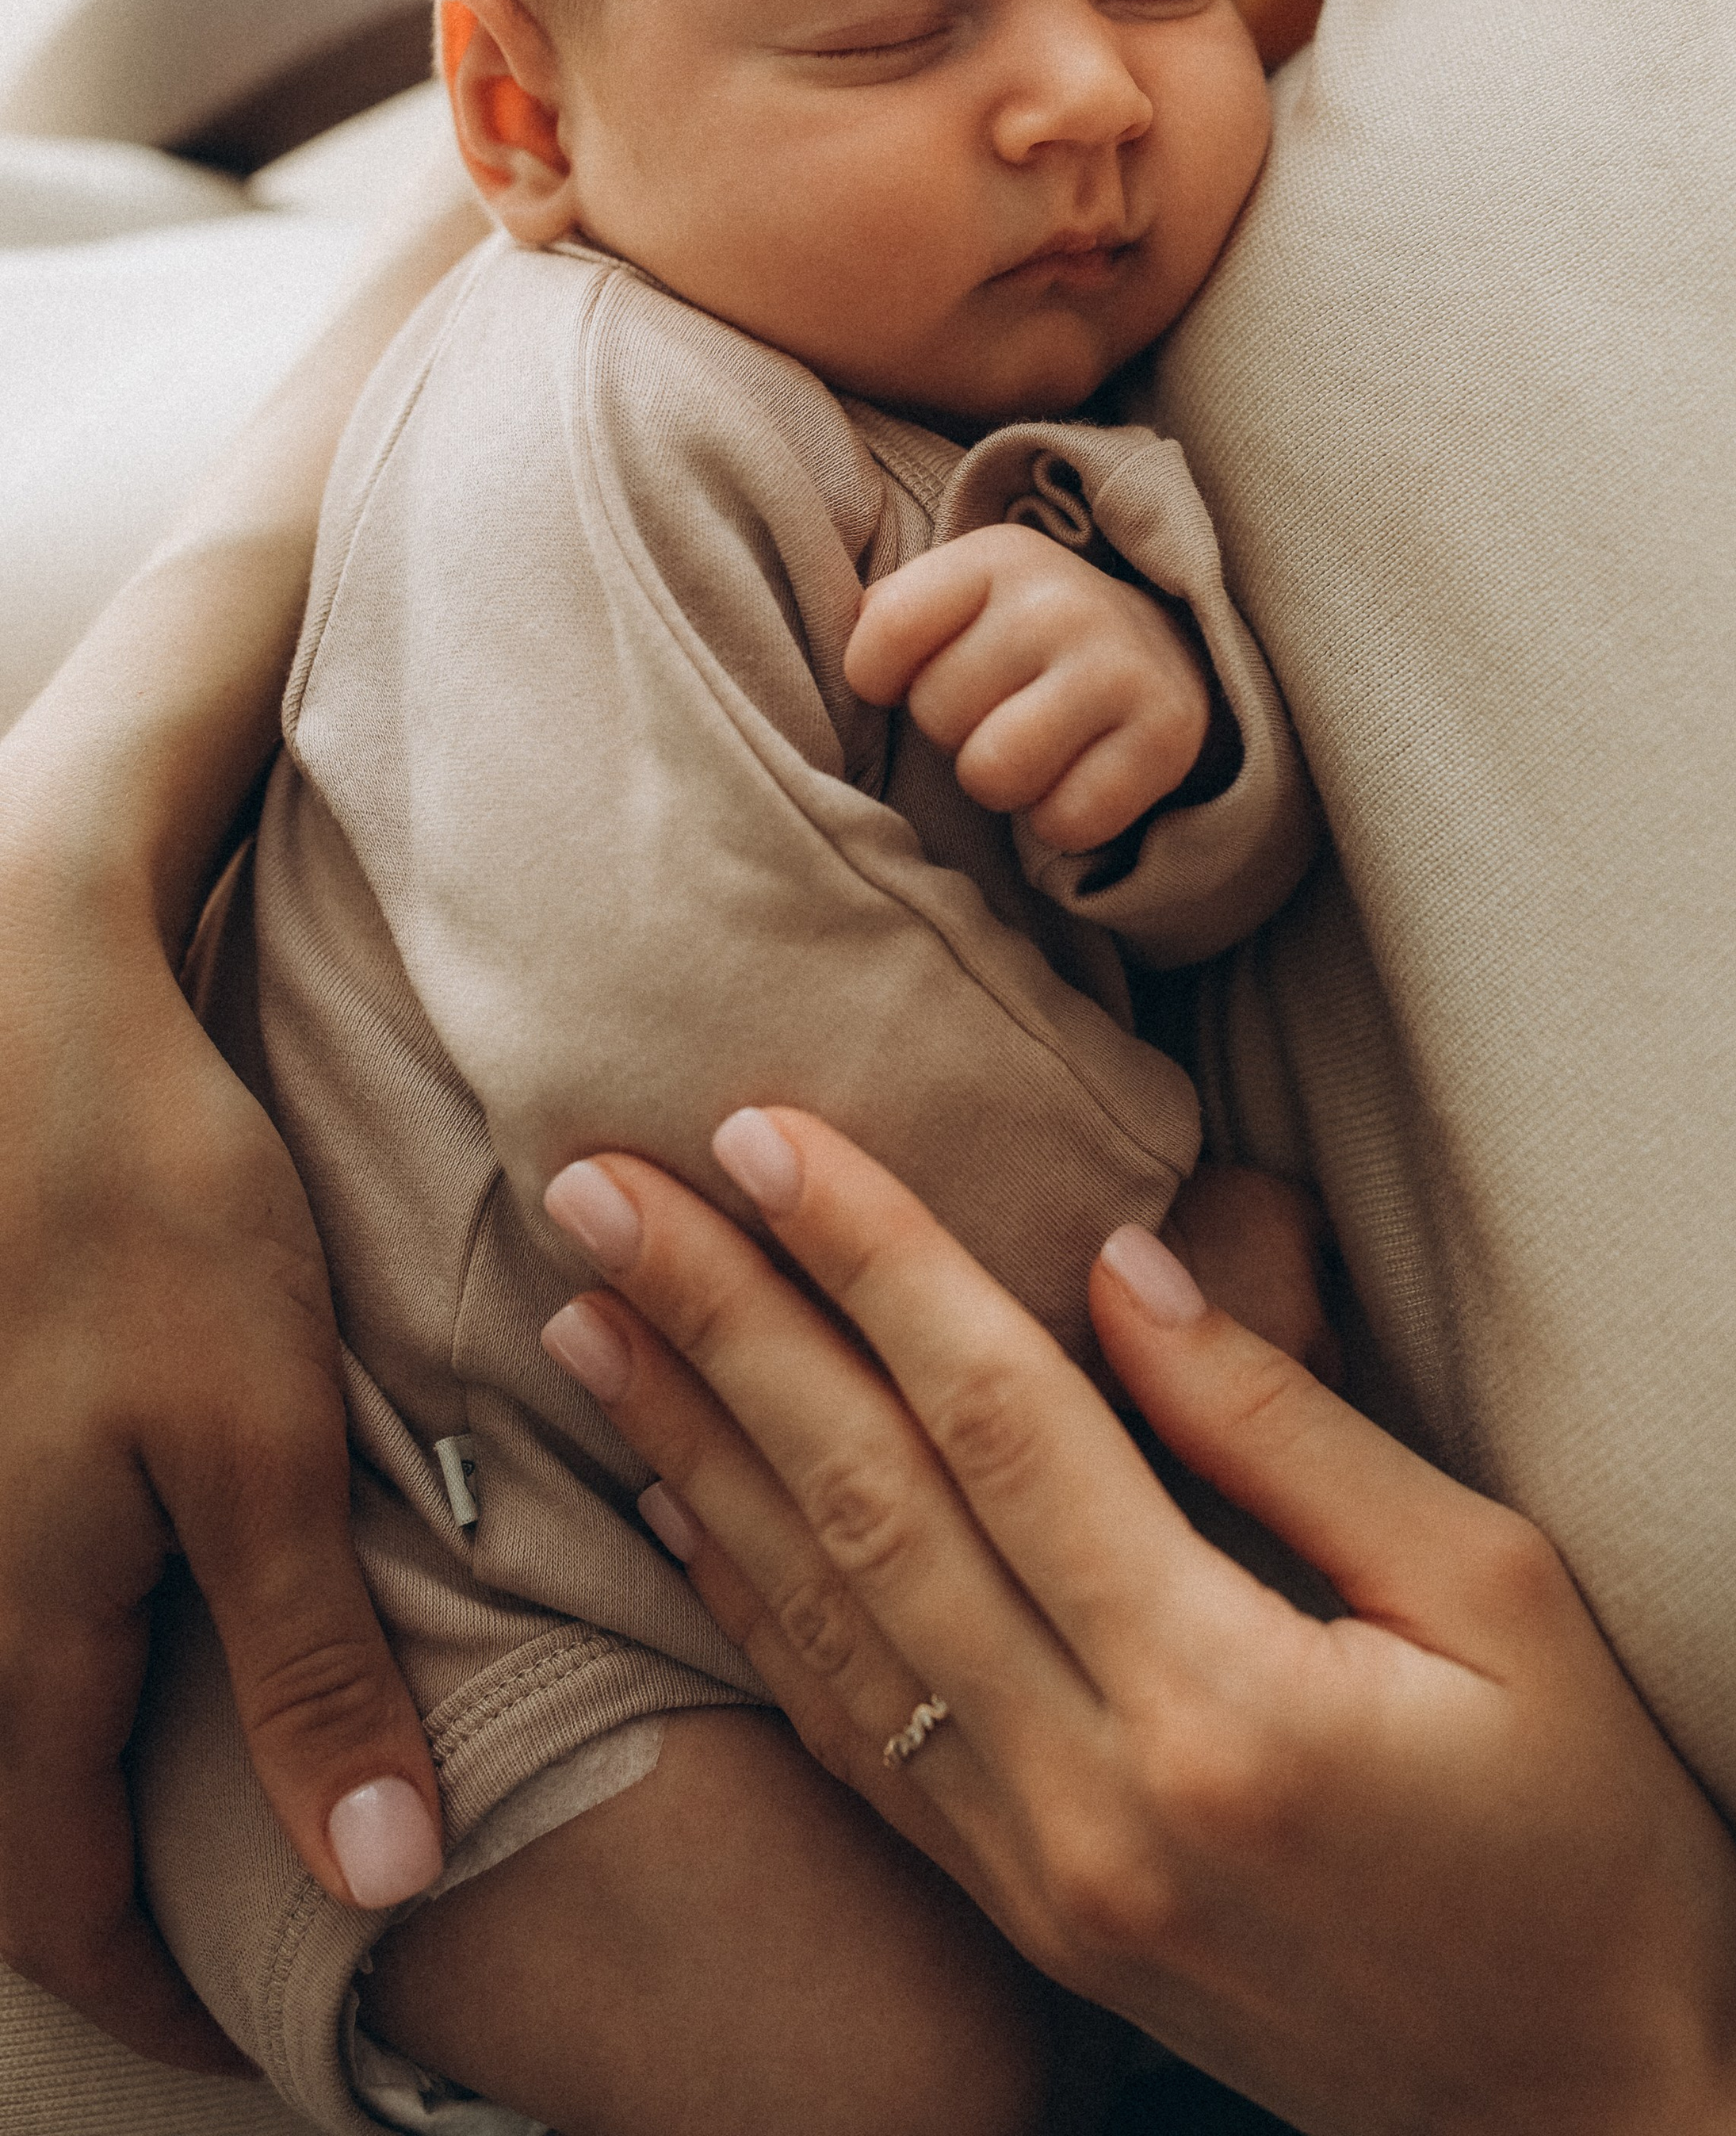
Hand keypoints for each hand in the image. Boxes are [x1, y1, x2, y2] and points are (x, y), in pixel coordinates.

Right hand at [0, 863, 442, 2068]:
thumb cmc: (152, 1213)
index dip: (164, 1998)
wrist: (19, 1019)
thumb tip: (381, 1882)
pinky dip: (40, 1693)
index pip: (62, 1907)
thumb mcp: (267, 1439)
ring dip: (65, 1809)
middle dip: (109, 1922)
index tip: (268, 2039)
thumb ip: (310, 1665)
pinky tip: (112, 1658)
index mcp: (12, 1635)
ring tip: (185, 1823)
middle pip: (3, 1843)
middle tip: (233, 1951)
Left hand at [538, 1114, 1735, 2135]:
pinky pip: (854, 1741)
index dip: (874, 1261)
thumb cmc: (1592, 1843)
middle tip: (600, 1189)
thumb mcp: (1498, 1597)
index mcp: (1221, 1700)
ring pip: (827, 1622)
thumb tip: (1131, 1264)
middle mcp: (1091, 1797)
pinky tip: (677, 1511)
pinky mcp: (1031, 1918)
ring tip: (589, 1321)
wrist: (1595, 2123)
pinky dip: (752, 1613)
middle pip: (867, 1508)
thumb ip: (1291, 1428)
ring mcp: (1041, 1877)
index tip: (764, 1132)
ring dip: (694, 1453)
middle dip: (723, 1327)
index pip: (1001, 1424)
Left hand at [845, 525, 1210, 851]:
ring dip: (1002, 783)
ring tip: (1030, 750)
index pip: (885, 634)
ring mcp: (1119, 666)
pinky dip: (1060, 820)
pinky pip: (1065, 821)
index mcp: (996, 558)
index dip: (879, 678)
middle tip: (999, 712)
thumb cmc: (1026, 637)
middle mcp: (1060, 602)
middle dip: (954, 730)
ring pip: (993, 773)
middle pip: (937, 713)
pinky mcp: (1166, 735)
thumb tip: (841, 655)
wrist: (1163, 651)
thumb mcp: (960, 597)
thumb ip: (890, 617)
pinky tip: (1078, 777)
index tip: (917, 674)